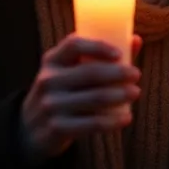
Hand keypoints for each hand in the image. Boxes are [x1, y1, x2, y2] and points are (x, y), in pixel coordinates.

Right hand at [19, 34, 142, 163]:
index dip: (99, 47)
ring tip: (135, 92)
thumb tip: (136, 40)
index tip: (119, 53)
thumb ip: (101, 56)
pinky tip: (126, 118)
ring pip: (94, 98)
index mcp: (53, 60)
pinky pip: (92, 123)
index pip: (74, 45)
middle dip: (118, 73)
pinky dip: (113, 121)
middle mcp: (49, 80)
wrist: (32, 128)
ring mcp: (51, 105)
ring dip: (120, 95)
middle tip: (136, 74)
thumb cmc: (63, 91)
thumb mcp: (71, 70)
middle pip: (90, 72)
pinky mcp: (57, 128)